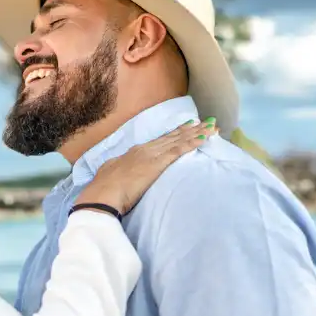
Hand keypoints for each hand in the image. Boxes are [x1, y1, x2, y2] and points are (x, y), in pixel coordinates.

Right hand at [76, 118, 214, 214]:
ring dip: (197, 133)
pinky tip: (205, 137)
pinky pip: (180, 150)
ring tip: (211, 127)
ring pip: (179, 140)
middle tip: (205, 122)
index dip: (174, 134)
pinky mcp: (158, 163)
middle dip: (190, 130)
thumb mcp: (111, 174)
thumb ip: (118, 169)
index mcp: (134, 152)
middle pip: (172, 137)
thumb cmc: (104, 188)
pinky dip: (193, 142)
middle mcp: (146, 149)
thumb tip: (118, 170)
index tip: (186, 127)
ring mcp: (153, 154)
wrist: (103, 193)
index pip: (159, 141)